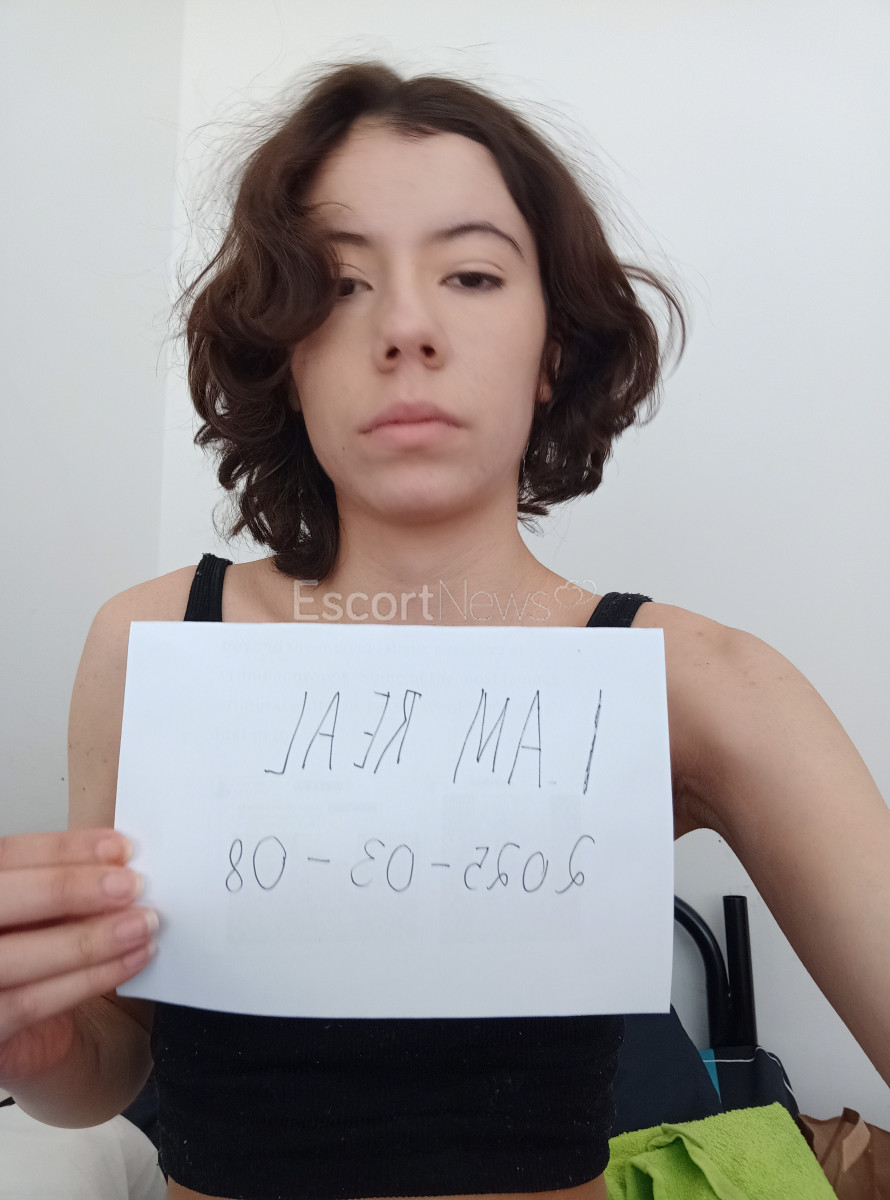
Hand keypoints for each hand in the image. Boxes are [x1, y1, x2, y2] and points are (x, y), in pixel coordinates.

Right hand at [0, 828, 156, 1085]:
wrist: (15, 1023)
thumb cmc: (29, 953)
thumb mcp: (40, 911)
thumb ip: (63, 889)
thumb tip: (119, 865)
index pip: (8, 856)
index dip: (63, 849)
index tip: (119, 847)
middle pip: (6, 898)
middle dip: (72, 889)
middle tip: (132, 886)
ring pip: (21, 955)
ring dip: (91, 940)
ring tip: (142, 926)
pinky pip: (31, 1003)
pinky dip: (89, 980)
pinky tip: (131, 960)